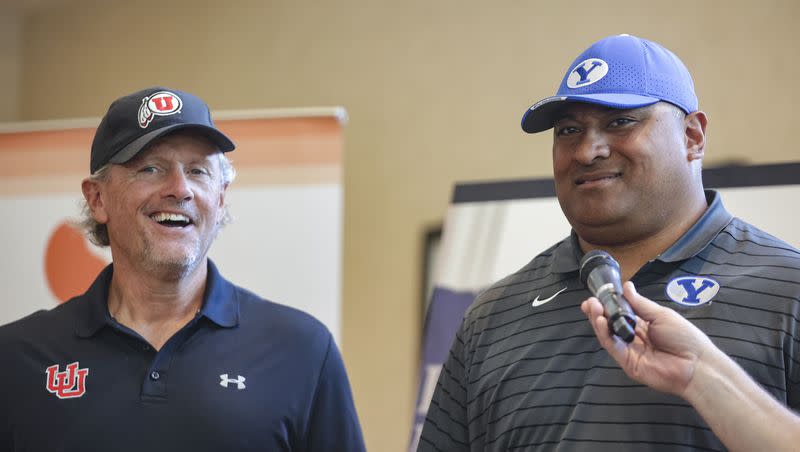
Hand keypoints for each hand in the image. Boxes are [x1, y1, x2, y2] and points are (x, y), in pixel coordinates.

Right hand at [581, 281, 715, 396]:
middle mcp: (633, 338)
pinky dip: (605, 335)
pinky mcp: (628, 363)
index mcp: (642, 325)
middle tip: (590, 302)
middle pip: (610, 324)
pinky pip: (613, 348)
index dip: (607, 305)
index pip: (619, 313)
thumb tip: (626, 286)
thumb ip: (640, 304)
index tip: (596, 295)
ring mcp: (629, 351)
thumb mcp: (661, 315)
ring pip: (608, 336)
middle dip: (598, 312)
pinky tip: (600, 321)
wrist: (697, 364)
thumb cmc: (684, 337)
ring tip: (593, 308)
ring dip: (598, 321)